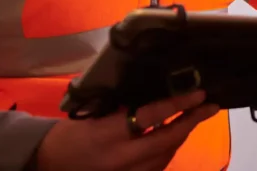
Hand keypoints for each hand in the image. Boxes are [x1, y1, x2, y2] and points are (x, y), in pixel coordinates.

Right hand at [34, 90, 219, 170]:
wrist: (46, 165)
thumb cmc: (68, 134)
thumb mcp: (94, 114)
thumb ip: (125, 108)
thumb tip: (158, 94)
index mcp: (109, 134)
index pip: (153, 116)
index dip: (179, 104)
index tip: (199, 93)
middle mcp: (121, 158)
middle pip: (167, 141)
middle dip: (192, 122)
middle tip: (210, 106)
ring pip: (165, 157)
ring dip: (181, 137)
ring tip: (194, 118)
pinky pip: (156, 168)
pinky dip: (167, 152)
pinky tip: (173, 139)